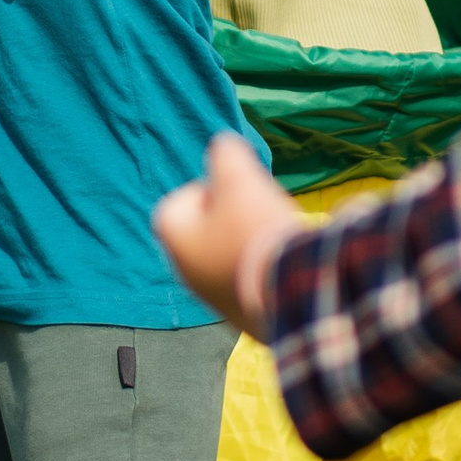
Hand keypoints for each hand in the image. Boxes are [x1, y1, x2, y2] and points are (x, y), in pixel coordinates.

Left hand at [154, 135, 305, 337]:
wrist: (288, 297)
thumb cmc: (254, 231)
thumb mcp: (239, 177)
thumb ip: (225, 152)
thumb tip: (223, 146)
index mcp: (172, 236)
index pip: (186, 197)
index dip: (215, 188)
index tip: (241, 192)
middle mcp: (182, 270)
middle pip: (207, 227)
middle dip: (235, 216)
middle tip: (261, 214)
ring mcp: (208, 295)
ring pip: (227, 253)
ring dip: (249, 242)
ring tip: (274, 240)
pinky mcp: (236, 314)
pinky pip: (245, 279)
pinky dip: (260, 269)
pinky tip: (280, 266)